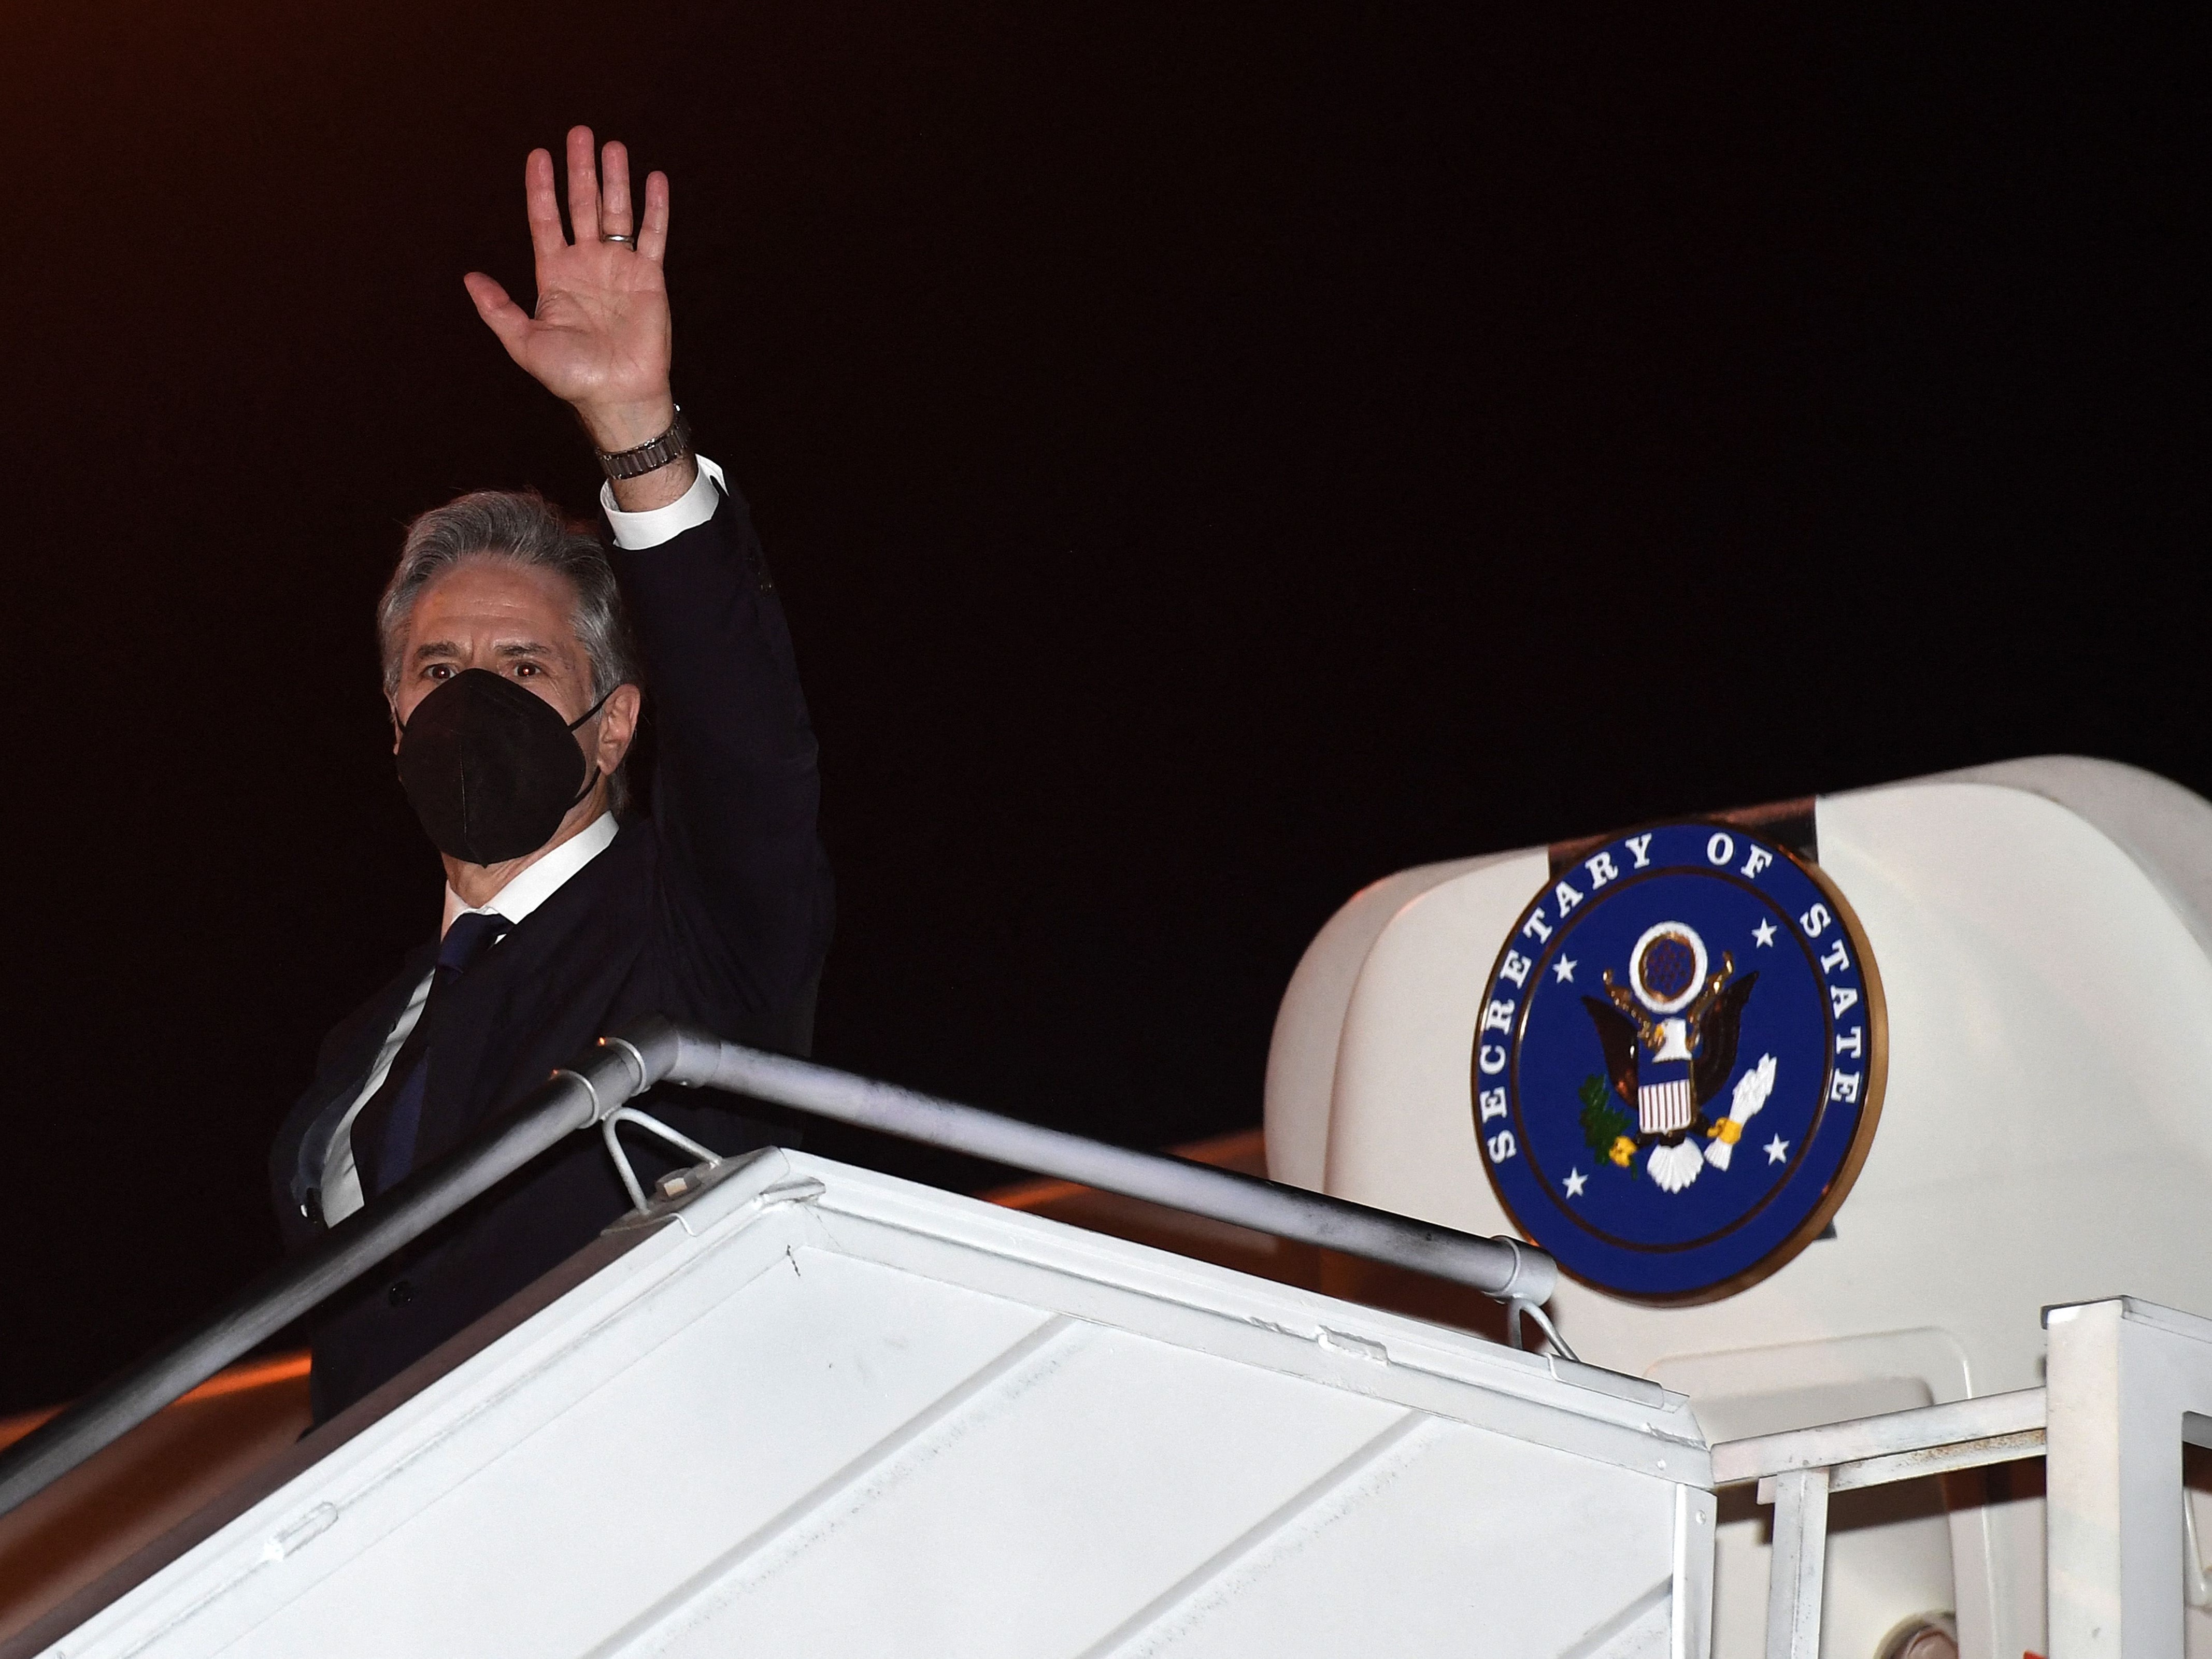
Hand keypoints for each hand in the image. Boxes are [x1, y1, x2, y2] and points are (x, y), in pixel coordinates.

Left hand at [465, 127, 676, 454]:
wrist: (618, 395)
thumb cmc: (571, 375)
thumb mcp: (523, 342)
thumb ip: (497, 309)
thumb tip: (469, 277)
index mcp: (556, 275)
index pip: (545, 220)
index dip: (541, 188)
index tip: (539, 155)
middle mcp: (587, 265)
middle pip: (581, 205)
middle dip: (580, 169)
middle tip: (579, 133)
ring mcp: (619, 268)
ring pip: (616, 212)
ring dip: (615, 178)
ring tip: (613, 145)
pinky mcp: (649, 278)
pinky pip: (653, 235)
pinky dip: (655, 208)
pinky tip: (654, 179)